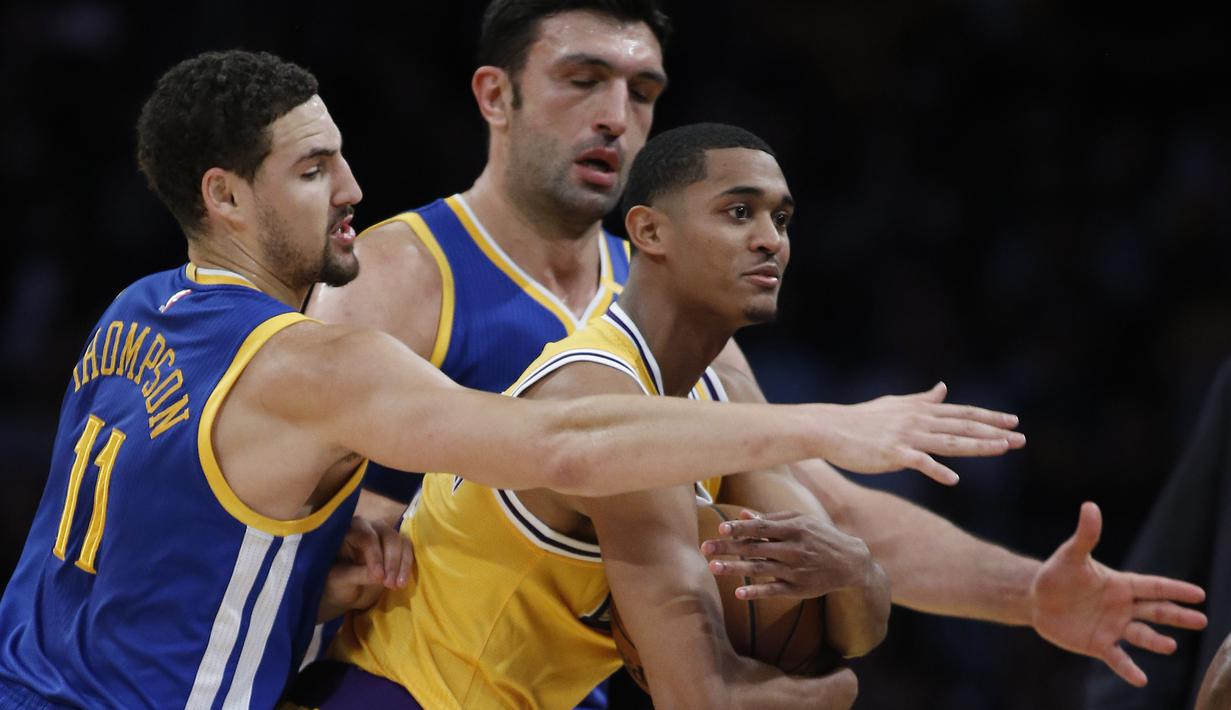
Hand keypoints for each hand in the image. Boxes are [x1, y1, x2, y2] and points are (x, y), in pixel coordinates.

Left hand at [317, 515, 413, 621]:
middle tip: (390, 584)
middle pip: (388, 536)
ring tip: (399, 585)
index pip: (367, 537)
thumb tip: (380, 576)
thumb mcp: (340, 581)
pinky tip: (403, 581)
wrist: (344, 591)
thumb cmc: (336, 583)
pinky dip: (407, 565)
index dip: (375, 556)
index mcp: (350, 531)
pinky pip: (408, 549)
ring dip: (403, 563)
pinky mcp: (397, 545)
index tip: (380, 577)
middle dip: (392, 560)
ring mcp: (385, 535)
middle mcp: (369, 527)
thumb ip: (357, 574)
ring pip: (401, 541)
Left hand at [701, 510, 872, 599]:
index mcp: (794, 529)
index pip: (761, 527)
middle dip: (729, 547)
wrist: (850, 562)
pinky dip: (756, 591)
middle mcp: (793, 549)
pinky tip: (738, 592)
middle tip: (704, 547)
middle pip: (755, 548)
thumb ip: (771, 518)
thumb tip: (741, 515)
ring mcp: (795, 570)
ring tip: (713, 567)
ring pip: (760, 569)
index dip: (740, 528)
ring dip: (735, 568)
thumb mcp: (801, 521)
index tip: (721, 528)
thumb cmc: (820, 536)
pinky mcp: (798, 589)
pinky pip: (774, 590)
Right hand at [817, 381, 1025, 484]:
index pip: (962, 413)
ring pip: (949, 442)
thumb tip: (943, 388)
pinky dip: (936, 470)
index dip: (989, 417)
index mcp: (920, 411)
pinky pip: (919, 463)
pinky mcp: (892, 453)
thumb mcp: (895, 404)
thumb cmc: (861, 419)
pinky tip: (953, 480)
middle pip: (963, 426)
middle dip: (994, 432)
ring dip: (978, 446)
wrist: (830, 428)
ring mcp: (907, 437)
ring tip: (1002, 449)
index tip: (1014, 420)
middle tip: (1021, 438)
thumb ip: (922, 399)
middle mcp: (918, 421)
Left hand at [1030, 502, 1207, 686]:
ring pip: (1141, 635)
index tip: (1199, 594)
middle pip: (1156, 612)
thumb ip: (1085, 535)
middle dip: (1177, 616)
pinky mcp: (1099, 644)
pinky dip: (1129, 669)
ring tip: (1171, 646)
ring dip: (1156, 641)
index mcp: (1121, 584)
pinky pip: (1118, 658)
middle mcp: (1123, 607)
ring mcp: (1114, 627)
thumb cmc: (1057, 574)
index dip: (1175, 590)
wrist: (1037, 599)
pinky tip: (1141, 679)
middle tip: (1201, 620)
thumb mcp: (1070, 555)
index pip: (1154, 586)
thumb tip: (1090, 506)